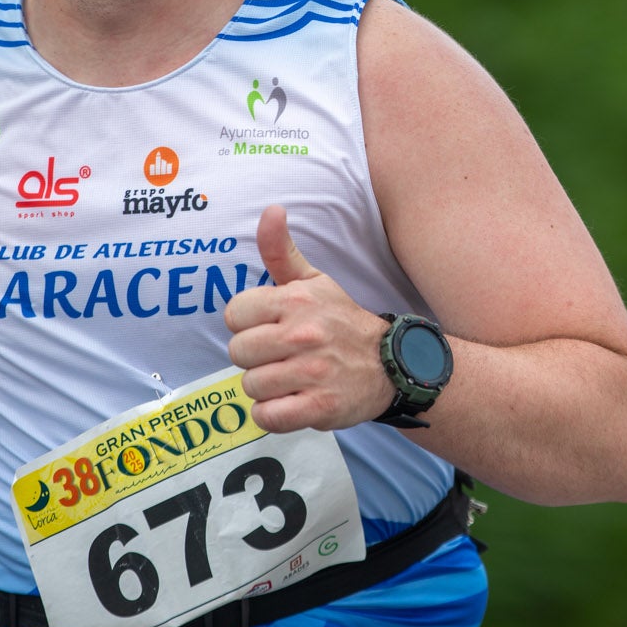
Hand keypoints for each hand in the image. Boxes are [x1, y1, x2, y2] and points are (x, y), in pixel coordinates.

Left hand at [225, 205, 395, 432]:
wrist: (392, 365)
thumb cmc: (342, 322)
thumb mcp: (315, 281)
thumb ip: (282, 251)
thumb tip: (270, 210)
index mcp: (296, 301)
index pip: (234, 315)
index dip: (248, 324)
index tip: (269, 328)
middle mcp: (303, 334)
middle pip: (238, 352)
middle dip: (255, 357)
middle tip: (280, 356)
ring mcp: (312, 373)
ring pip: (251, 386)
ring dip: (266, 387)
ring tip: (290, 379)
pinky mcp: (319, 407)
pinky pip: (267, 416)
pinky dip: (273, 414)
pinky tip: (291, 402)